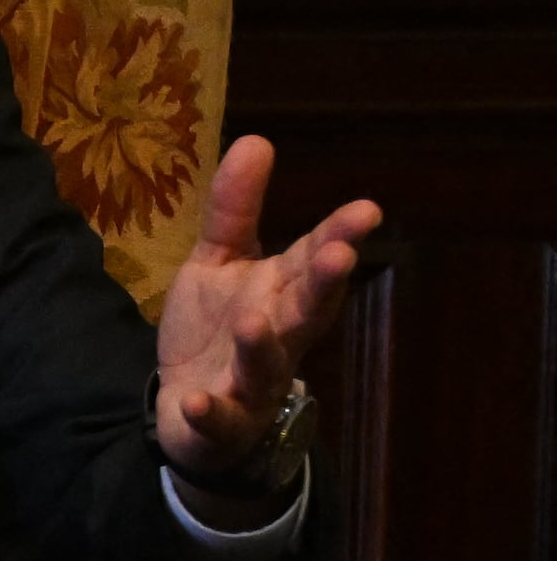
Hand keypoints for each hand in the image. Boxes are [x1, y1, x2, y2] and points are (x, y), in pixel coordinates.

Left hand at [155, 137, 380, 491]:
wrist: (194, 414)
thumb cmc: (217, 329)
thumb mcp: (218, 263)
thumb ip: (234, 210)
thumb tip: (256, 139)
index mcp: (281, 292)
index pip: (313, 259)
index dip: (338, 236)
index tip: (366, 210)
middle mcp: (278, 335)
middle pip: (307, 309)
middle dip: (323, 284)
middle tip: (339, 255)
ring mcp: (252, 381)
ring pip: (266, 364)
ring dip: (260, 345)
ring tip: (251, 321)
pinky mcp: (220, 421)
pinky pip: (217, 419)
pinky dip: (209, 411)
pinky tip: (194, 400)